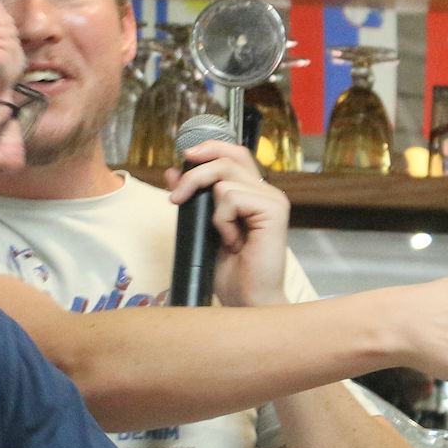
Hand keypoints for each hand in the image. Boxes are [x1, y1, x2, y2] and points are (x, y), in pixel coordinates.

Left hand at [167, 140, 290, 308]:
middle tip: (176, 199)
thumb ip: (193, 198)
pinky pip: (232, 198)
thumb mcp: (202, 228)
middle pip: (227, 159)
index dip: (210, 147)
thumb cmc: (232, 272)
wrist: (247, 299)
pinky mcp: (274, 210)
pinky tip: (233, 241)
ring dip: (211, 210)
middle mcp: (267, 192)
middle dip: (193, 175)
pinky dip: (222, 221)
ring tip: (222, 236)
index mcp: (254, 194)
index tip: (185, 155)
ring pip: (224, 179)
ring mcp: (273, 200)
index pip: (235, 153)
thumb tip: (173, 171)